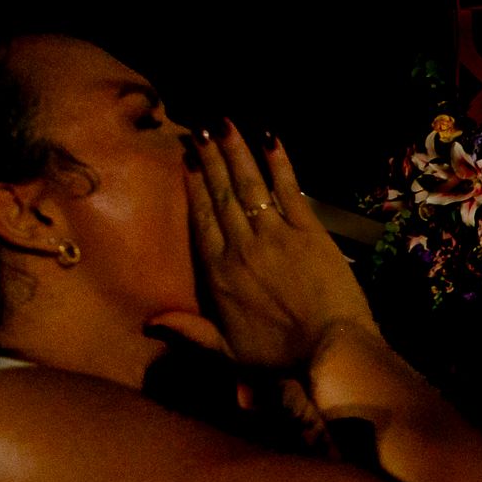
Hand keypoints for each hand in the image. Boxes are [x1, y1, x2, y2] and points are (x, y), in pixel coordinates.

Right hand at [176, 121, 377, 369]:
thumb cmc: (281, 358)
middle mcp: (241, 247)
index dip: (193, 187)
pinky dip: (279, 163)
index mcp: (219, 273)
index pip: (201, 219)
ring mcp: (276, 236)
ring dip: (236, 152)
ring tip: (224, 124)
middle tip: (199, 129)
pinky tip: (269, 138)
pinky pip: (290, 190)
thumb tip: (150, 323)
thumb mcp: (227, 352)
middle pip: (221, 195)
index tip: (185, 160)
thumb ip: (190, 331)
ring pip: (249, 185)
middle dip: (209, 160)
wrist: (330, 351)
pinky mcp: (309, 232)